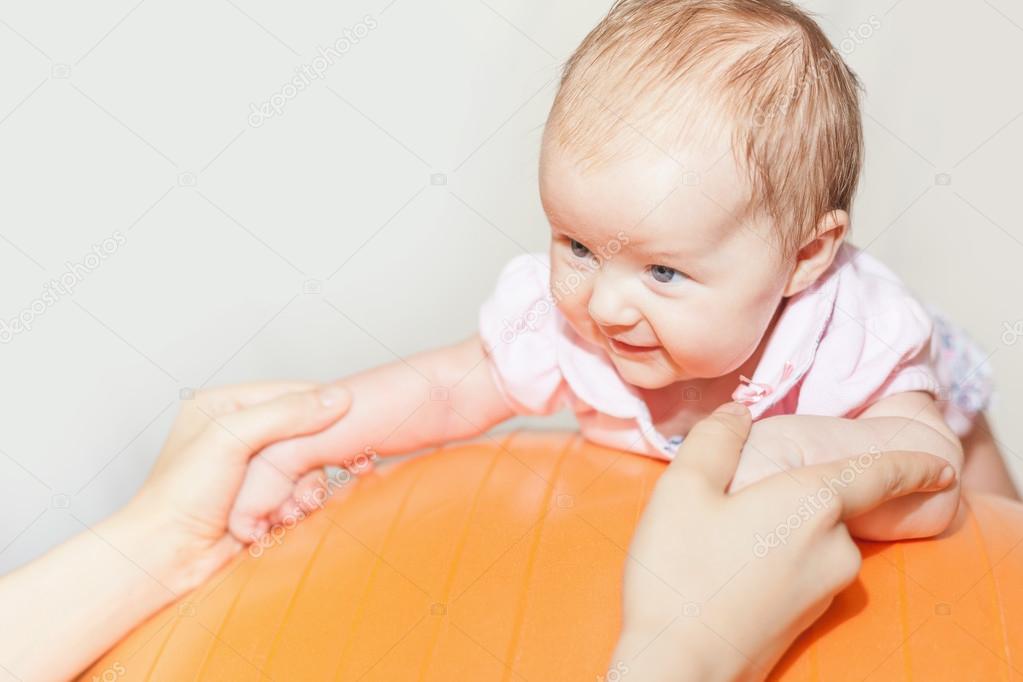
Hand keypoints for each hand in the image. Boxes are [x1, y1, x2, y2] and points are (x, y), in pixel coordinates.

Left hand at [127, 381, 352, 590]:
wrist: (166, 558)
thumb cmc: (181, 496)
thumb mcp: (229, 439)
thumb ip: (284, 414)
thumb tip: (339, 398)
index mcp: (223, 405)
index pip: (290, 393)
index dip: (323, 407)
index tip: (355, 422)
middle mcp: (239, 432)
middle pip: (303, 430)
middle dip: (313, 456)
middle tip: (351, 465)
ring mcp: (253, 469)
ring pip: (307, 465)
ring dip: (304, 487)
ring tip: (288, 507)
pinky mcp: (263, 499)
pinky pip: (300, 492)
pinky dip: (298, 505)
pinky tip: (284, 518)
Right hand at [611, 403, 955, 681]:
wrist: (679, 663)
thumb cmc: (680, 570)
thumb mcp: (684, 488)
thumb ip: (715, 439)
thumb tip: (737, 412)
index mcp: (813, 503)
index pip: (882, 475)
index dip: (914, 465)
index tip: (944, 465)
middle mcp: (834, 546)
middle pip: (831, 504)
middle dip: (796, 494)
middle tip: (735, 500)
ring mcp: (825, 587)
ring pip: (815, 538)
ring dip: (783, 528)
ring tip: (720, 538)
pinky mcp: (809, 617)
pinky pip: (803, 567)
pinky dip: (778, 557)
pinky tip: (730, 566)